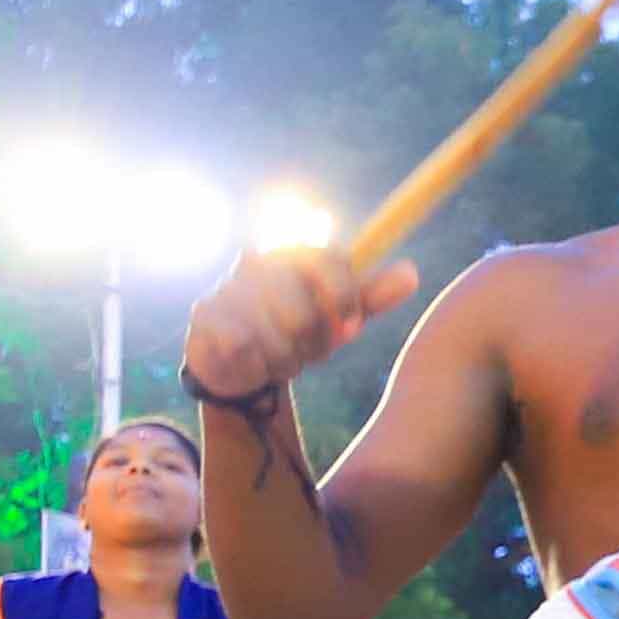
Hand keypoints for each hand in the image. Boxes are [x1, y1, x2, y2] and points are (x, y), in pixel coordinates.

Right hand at [181, 244, 415, 407]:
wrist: (239, 360)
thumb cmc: (293, 330)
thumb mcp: (337, 315)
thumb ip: (370, 295)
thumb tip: (412, 273)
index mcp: (296, 252)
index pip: (329, 261)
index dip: (345, 298)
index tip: (352, 329)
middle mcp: (261, 261)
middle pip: (302, 311)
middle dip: (310, 344)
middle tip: (304, 351)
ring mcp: (231, 285)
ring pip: (275, 335)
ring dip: (284, 360)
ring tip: (278, 359)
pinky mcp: (206, 312)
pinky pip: (244, 346)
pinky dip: (256, 365)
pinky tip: (251, 362)